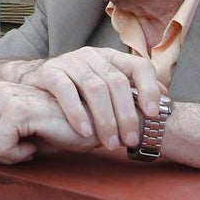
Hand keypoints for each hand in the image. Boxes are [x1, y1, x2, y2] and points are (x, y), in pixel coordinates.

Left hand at [0, 82, 96, 164]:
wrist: (93, 126)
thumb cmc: (59, 131)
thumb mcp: (18, 138)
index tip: (10, 149)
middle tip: (19, 153)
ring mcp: (6, 96)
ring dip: (4, 157)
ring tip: (29, 148)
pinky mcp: (18, 108)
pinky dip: (15, 156)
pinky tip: (34, 147)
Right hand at [18, 47, 164, 150]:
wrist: (35, 86)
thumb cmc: (77, 93)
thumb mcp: (106, 89)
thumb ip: (132, 92)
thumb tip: (165, 97)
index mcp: (111, 58)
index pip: (139, 66)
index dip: (149, 88)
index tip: (154, 114)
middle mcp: (92, 56)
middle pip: (116, 81)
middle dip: (126, 114)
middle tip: (131, 141)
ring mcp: (70, 61)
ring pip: (94, 87)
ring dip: (105, 119)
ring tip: (110, 144)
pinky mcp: (49, 72)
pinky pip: (64, 90)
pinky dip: (76, 111)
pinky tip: (84, 131)